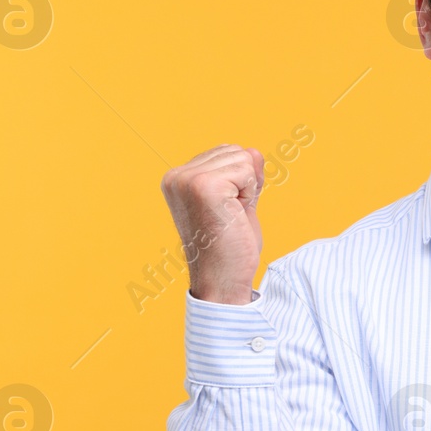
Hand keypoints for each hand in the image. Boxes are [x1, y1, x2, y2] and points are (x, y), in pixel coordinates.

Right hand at [161, 144, 266, 304]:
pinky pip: (248, 172)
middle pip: (237, 151)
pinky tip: (234, 216)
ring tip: (231, 216)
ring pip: (244, 159)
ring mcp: (188, 180)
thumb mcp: (239, 202)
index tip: (226, 211)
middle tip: (231, 216)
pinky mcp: (204, 186)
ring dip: (247, 190)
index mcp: (178, 178)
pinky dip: (250, 194)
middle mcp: (177, 176)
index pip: (227, 153)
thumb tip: (253, 150)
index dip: (240, 181)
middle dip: (245, 183)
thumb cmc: (231, 247)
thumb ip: (244, 175)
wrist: (223, 280)